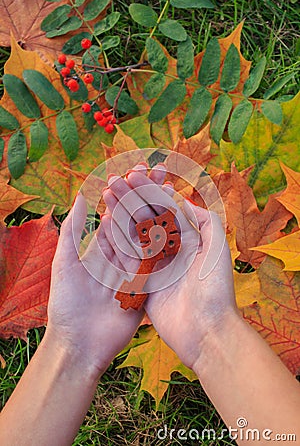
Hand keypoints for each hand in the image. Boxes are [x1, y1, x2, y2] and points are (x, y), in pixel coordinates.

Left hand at [46, 163, 166, 375]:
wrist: (80, 344)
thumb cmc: (67, 303)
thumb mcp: (66, 262)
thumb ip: (74, 230)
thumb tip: (82, 195)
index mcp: (100, 248)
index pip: (117, 212)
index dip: (128, 191)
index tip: (139, 168)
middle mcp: (120, 256)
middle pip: (137, 220)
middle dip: (148, 195)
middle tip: (162, 169)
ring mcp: (135, 270)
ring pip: (150, 236)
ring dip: (161, 211)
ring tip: (173, 185)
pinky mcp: (147, 286)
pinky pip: (157, 261)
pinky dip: (167, 241)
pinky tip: (179, 220)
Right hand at [104, 167, 237, 369]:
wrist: (205, 331)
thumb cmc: (215, 290)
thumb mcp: (217, 250)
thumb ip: (205, 221)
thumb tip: (185, 201)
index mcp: (187, 239)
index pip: (166, 208)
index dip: (150, 190)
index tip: (134, 174)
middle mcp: (169, 249)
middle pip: (147, 217)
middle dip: (131, 197)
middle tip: (114, 179)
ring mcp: (154, 265)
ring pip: (134, 234)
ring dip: (120, 212)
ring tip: (106, 193)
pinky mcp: (141, 283)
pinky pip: (127, 258)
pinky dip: (116, 240)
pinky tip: (104, 221)